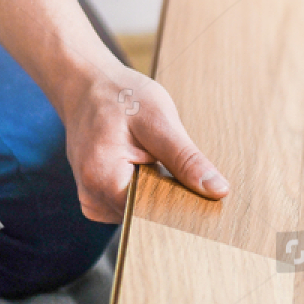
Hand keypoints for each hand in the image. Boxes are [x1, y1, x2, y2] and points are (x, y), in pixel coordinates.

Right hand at [60, 64, 229, 222]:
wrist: (86, 86)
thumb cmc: (119, 96)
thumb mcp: (159, 120)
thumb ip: (187, 159)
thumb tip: (218, 189)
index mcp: (102, 180)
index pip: (153, 215)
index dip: (181, 206)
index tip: (201, 194)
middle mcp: (92, 198)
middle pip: (147, 218)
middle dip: (170, 199)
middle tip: (175, 165)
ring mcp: (92, 201)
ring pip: (140, 214)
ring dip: (157, 194)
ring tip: (156, 162)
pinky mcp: (97, 199)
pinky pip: (130, 207)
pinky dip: (145, 192)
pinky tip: (147, 169)